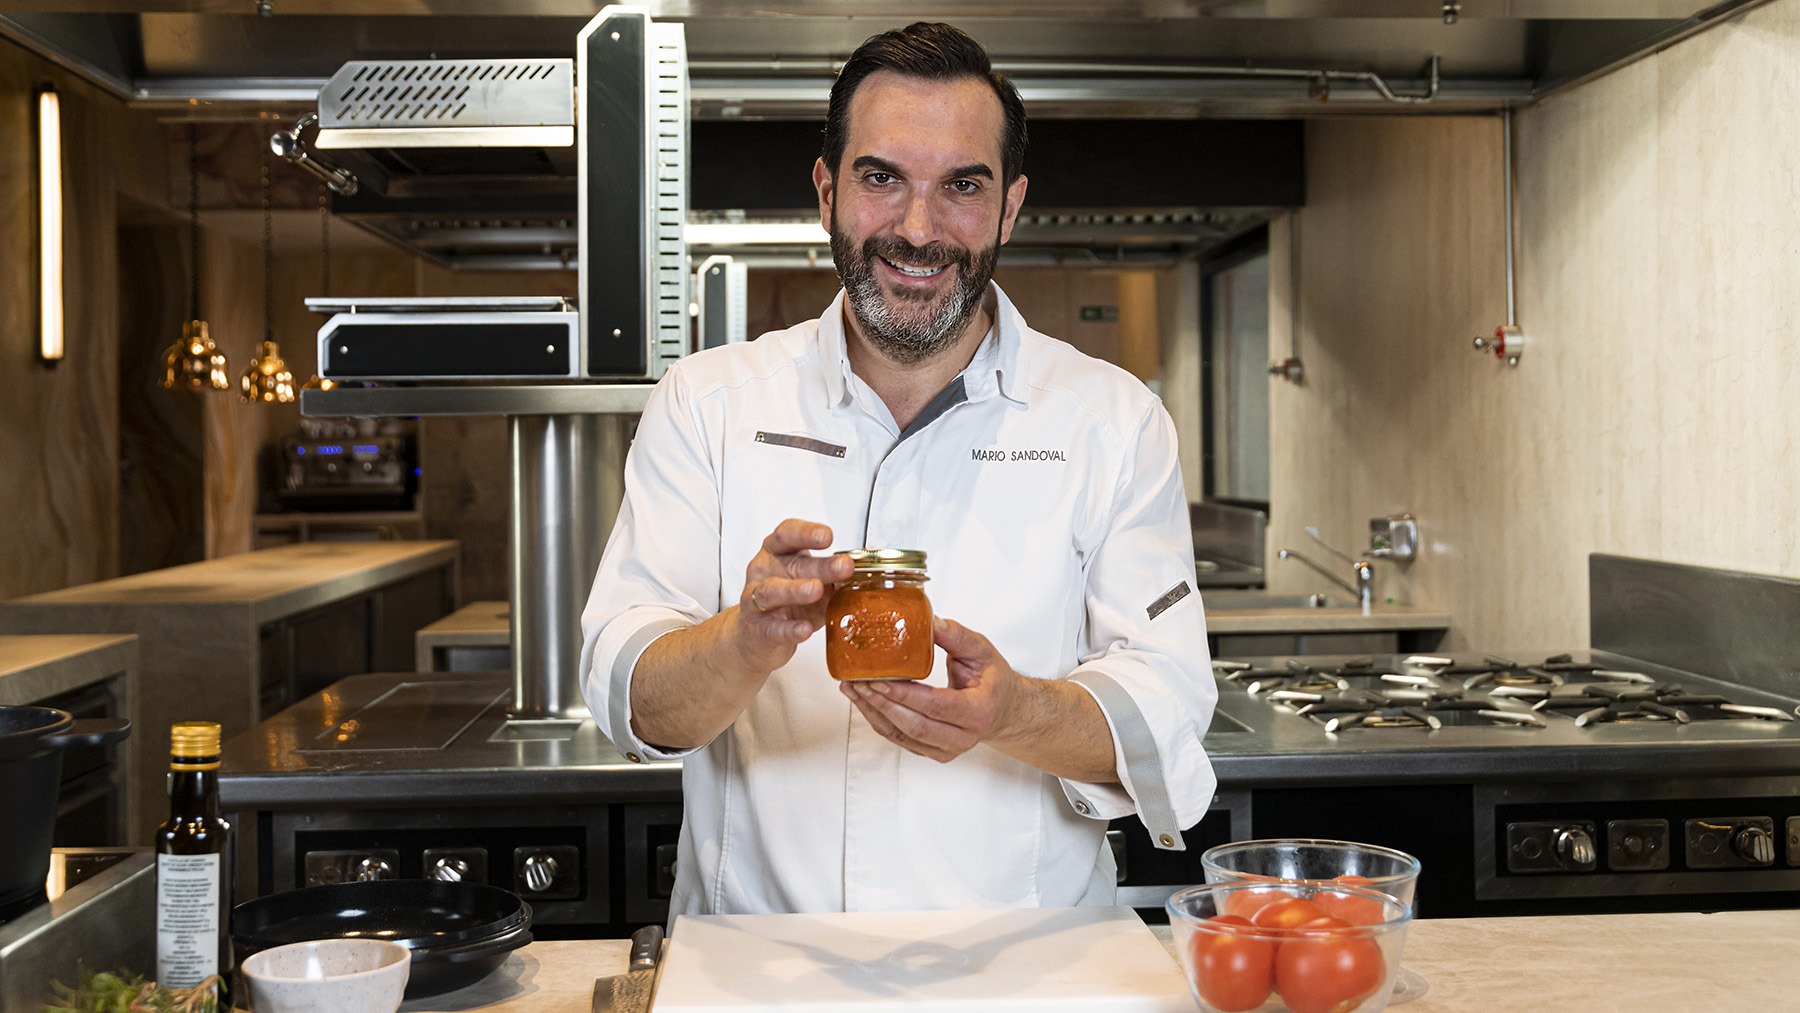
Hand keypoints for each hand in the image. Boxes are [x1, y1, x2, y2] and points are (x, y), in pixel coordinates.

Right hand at [734, 519, 852, 675]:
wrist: (758, 637)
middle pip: (791, 563)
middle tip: (845, 566)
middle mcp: (763, 571)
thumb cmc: (789, 603)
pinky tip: (804, 629)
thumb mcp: (813, 585)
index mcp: (778, 553)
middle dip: (820, 565)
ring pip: (771, 591)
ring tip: (817, 590)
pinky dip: (789, 629)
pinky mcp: (757, 628)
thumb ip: (832, 580)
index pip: (788, 534)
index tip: (829, 536)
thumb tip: (865, 576)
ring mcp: (755, 600)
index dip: (806, 532)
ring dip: (795, 590)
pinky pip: (772, 628)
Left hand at [838, 616, 1022, 762]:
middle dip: (881, 703)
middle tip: (856, 680)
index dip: (905, 694)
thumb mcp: (980, 650)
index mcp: (979, 711)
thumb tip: (928, 619)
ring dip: (873, 712)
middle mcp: (964, 737)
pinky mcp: (932, 752)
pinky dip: (878, 719)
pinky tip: (863, 700)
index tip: (879, 678)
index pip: (936, 705)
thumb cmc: (991, 678)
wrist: (1001, 709)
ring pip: (902, 735)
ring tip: (851, 688)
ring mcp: (947, 749)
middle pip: (914, 725)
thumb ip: (955, 635)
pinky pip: (899, 739)